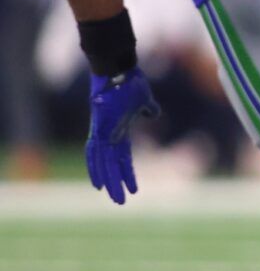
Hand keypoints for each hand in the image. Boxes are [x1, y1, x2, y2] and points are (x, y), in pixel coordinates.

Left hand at [86, 68, 158, 204]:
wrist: (118, 69)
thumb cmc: (131, 81)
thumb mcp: (144, 100)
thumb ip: (148, 109)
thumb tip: (154, 114)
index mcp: (118, 130)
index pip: (122, 157)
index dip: (126, 172)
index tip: (133, 188)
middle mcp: (108, 135)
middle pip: (111, 165)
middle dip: (117, 184)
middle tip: (121, 202)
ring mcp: (102, 132)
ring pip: (104, 164)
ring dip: (109, 182)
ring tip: (116, 199)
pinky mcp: (99, 128)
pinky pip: (95, 154)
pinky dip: (96, 170)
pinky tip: (98, 184)